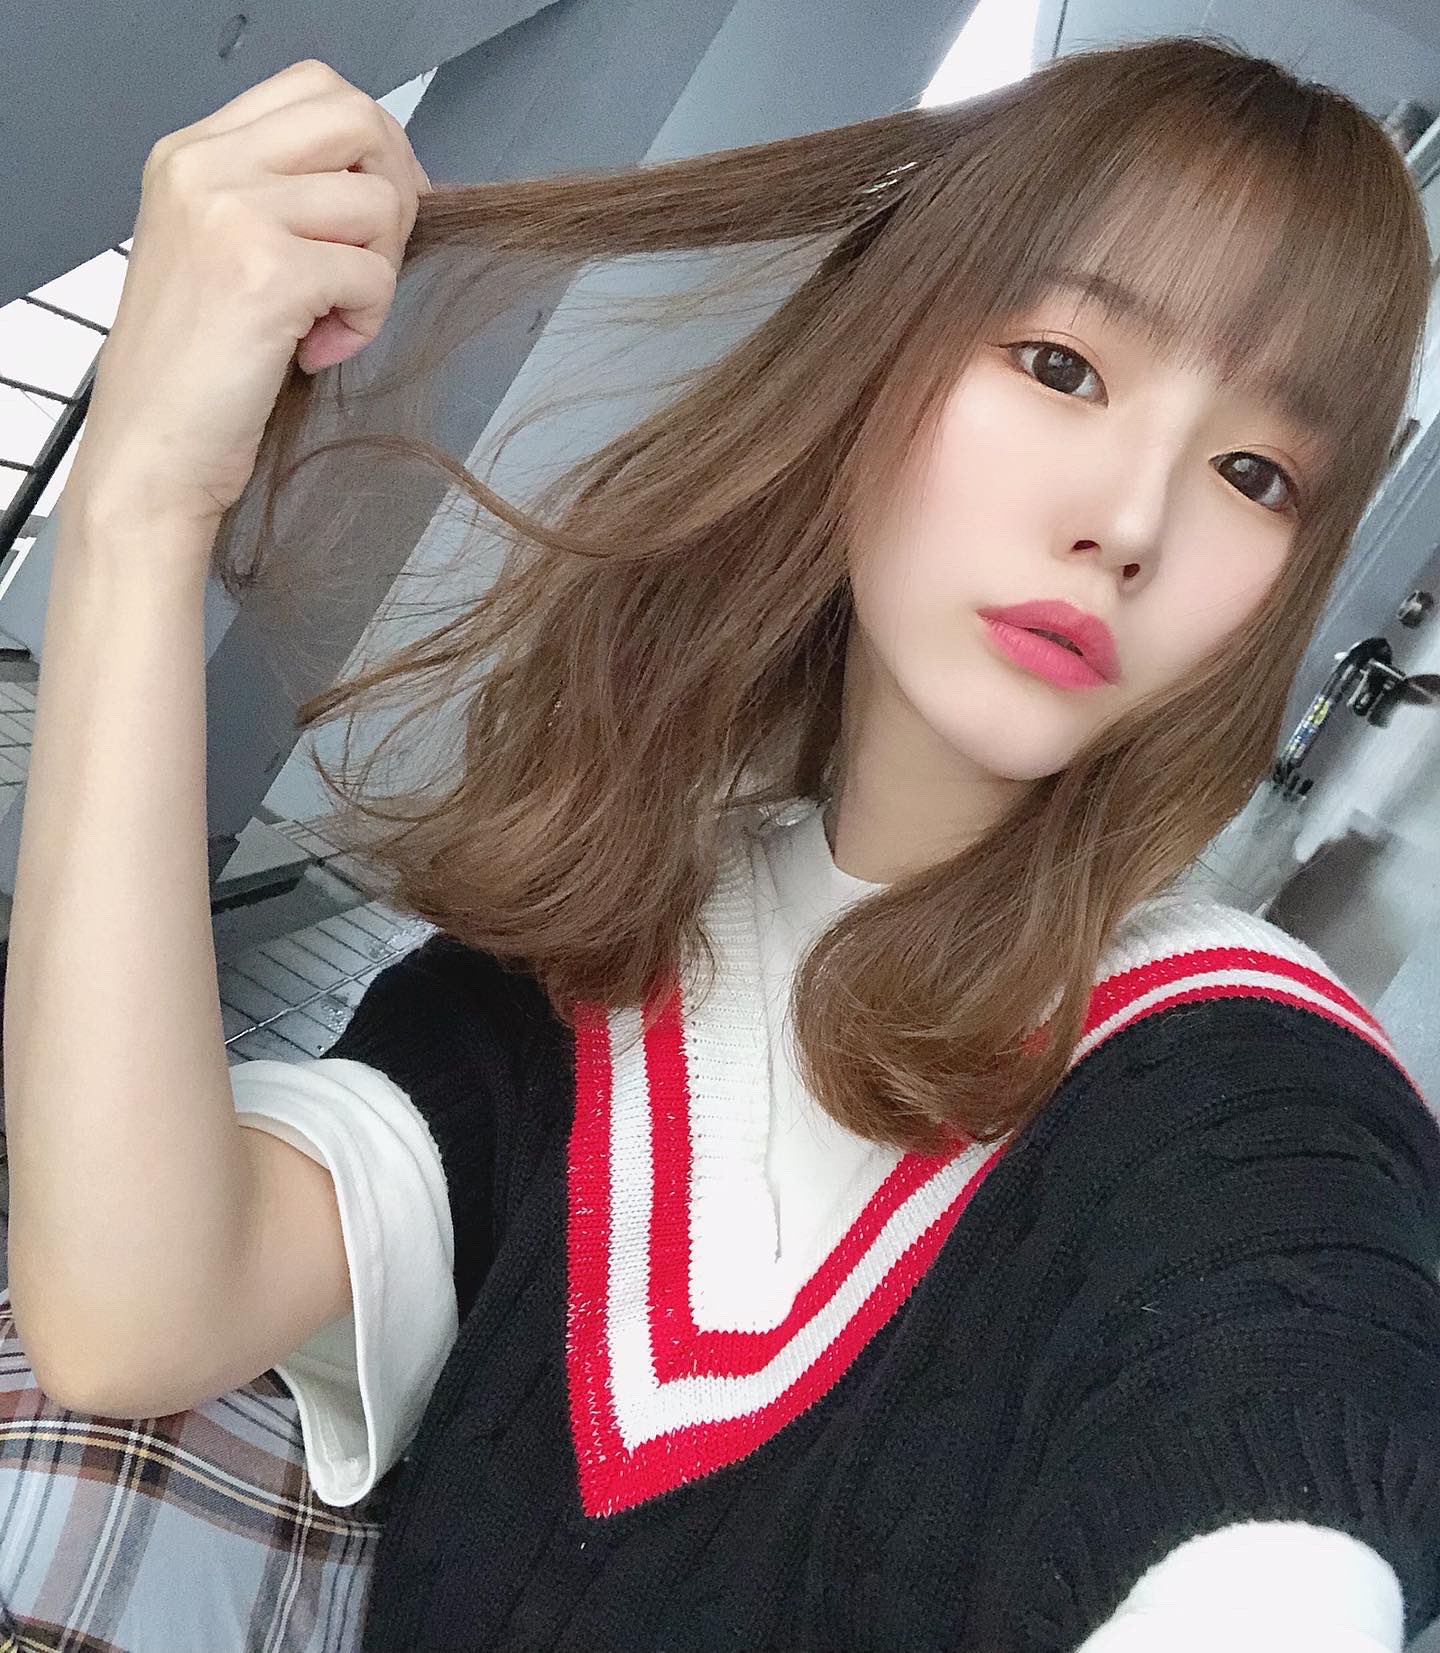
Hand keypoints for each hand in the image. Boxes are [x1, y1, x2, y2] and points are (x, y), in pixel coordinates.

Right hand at [64, 58, 432, 533]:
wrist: (151, 451)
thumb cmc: (194, 370)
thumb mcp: (220, 250)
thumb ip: (281, 200)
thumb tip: (387, 181)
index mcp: (193, 153)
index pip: (316, 87)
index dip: (374, 143)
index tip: (382, 208)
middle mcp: (207, 166)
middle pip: (358, 119)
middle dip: (395, 192)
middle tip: (370, 263)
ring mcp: (234, 213)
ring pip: (378, 202)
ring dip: (379, 271)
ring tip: (331, 319)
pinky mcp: (268, 273)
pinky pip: (374, 275)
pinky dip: (366, 322)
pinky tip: (317, 351)